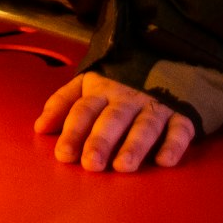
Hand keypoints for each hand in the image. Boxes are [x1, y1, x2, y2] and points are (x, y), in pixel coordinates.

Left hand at [32, 72, 196, 172]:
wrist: (173, 57)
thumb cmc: (123, 80)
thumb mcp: (90, 83)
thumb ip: (63, 103)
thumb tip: (40, 128)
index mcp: (103, 90)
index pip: (84, 109)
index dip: (73, 130)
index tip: (64, 154)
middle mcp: (128, 98)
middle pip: (112, 119)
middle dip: (101, 141)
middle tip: (91, 164)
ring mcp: (156, 105)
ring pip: (145, 125)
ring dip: (134, 145)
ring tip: (124, 166)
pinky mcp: (182, 114)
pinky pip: (179, 130)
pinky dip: (174, 145)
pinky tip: (164, 161)